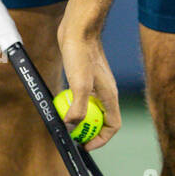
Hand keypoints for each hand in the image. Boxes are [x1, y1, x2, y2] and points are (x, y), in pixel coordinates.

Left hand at [57, 10, 120, 150]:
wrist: (79, 29)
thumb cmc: (81, 54)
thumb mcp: (80, 84)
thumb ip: (78, 107)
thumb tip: (71, 127)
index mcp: (110, 96)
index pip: (113, 126)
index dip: (101, 139)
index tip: (85, 145)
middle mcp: (106, 93)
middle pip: (102, 120)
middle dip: (89, 132)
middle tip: (72, 137)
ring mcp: (96, 85)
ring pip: (91, 109)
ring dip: (80, 118)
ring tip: (65, 122)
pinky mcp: (86, 77)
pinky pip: (82, 98)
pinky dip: (73, 104)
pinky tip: (61, 103)